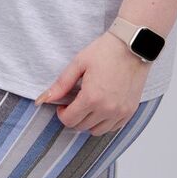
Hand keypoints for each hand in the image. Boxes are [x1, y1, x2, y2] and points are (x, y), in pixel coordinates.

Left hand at [34, 32, 148, 132]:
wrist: (133, 46)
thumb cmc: (106, 51)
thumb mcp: (78, 64)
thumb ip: (61, 84)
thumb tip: (43, 99)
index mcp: (92, 97)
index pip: (69, 120)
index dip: (62, 114)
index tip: (63, 105)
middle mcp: (107, 109)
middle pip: (81, 127)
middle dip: (74, 117)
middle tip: (75, 103)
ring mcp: (120, 111)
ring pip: (97, 131)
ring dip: (89, 122)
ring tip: (89, 106)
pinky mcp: (130, 111)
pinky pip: (113, 128)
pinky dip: (104, 122)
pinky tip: (102, 108)